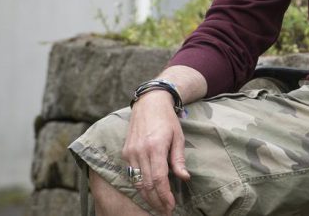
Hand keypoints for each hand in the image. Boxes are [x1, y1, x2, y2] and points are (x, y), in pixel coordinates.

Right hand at [121, 91, 190, 215]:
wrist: (149, 103)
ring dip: (147, 196)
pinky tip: (149, 192)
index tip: (171, 206)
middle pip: (147, 184)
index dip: (164, 195)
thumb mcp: (178, 137)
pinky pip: (132, 174)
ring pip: (137, 182)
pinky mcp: (125, 153)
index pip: (159, 178)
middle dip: (156, 201)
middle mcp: (140, 151)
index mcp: (155, 147)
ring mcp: (130, 153)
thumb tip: (184, 178)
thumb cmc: (167, 120)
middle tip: (166, 210)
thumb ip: (179, 159)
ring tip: (158, 205)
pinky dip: (140, 186)